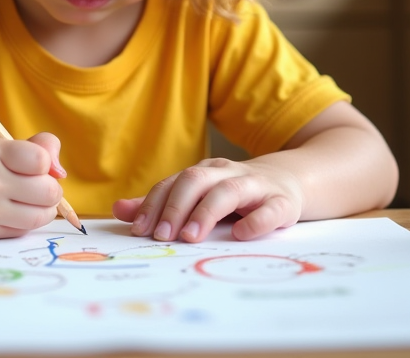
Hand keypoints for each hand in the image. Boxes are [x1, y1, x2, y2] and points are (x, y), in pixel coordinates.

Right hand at [0, 132, 64, 239]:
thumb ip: (35, 148)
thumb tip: (61, 172)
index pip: (41, 160)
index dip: (45, 164)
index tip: (33, 166)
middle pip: (49, 191)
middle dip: (50, 190)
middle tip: (35, 187)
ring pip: (41, 216)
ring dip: (43, 210)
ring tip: (29, 201)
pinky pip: (23, 230)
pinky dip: (25, 223)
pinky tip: (12, 212)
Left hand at [112, 157, 303, 242]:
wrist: (290, 180)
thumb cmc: (236, 194)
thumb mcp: (199, 195)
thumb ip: (162, 204)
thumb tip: (119, 210)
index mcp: (204, 173)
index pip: (173, 183)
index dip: (154, 205)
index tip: (139, 230)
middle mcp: (226, 174)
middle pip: (196, 181)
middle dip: (175, 208)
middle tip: (161, 236)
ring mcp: (255, 186)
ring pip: (228, 191)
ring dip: (206, 213)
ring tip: (190, 237)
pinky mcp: (282, 202)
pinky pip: (269, 209)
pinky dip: (254, 221)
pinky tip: (240, 234)